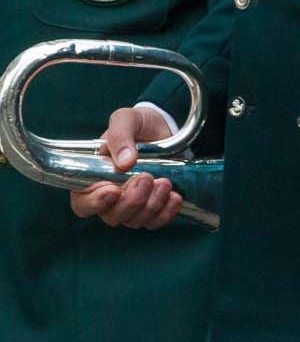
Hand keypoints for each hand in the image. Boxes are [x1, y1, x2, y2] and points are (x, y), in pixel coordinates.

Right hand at [70, 106, 180, 228]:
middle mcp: (111, 197)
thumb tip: (124, 162)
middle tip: (146, 177)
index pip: (83, 203)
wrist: (165, 127)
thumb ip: (119, 136)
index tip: (113, 190)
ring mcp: (132, 204)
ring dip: (151, 205)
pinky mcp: (153, 207)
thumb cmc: (138, 125)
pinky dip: (166, 212)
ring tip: (164, 182)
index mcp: (93, 179)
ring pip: (135, 221)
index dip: (95, 203)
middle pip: (112, 216)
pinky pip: (156, 222)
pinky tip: (175, 197)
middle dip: (131, 200)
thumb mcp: (126, 120)